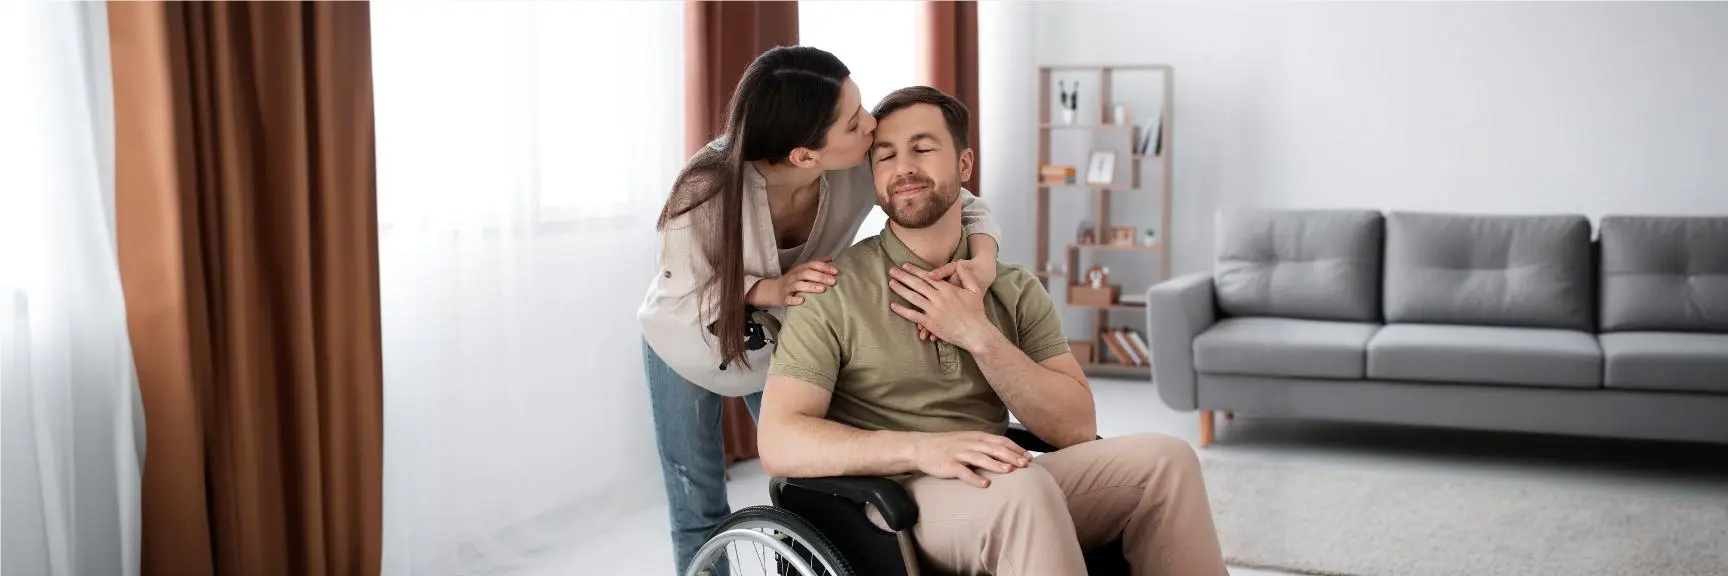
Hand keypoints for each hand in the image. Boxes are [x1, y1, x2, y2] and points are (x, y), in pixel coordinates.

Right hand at [748, 258, 838, 307]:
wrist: (772, 290)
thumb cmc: (793, 280)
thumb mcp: (803, 270)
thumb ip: (817, 264)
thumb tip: (831, 259)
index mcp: (800, 269)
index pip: (812, 265)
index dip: (824, 267)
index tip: (836, 272)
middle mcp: (794, 276)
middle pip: (807, 274)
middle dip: (820, 276)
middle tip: (833, 281)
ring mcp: (788, 287)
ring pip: (799, 285)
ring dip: (810, 286)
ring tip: (822, 289)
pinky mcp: (784, 298)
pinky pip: (788, 299)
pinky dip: (794, 300)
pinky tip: (802, 301)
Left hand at [888, 262, 995, 351]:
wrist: (976, 332)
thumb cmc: (976, 312)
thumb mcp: (975, 290)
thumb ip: (966, 276)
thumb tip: (961, 264)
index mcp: (948, 289)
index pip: (927, 276)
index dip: (915, 270)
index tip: (905, 265)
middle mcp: (939, 298)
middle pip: (917, 284)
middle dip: (903, 276)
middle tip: (892, 270)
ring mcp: (934, 311)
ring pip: (913, 297)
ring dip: (901, 290)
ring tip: (891, 283)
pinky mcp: (931, 323)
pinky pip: (914, 315)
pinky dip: (903, 311)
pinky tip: (893, 306)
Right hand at [911, 431, 1032, 487]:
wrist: (922, 447)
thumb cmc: (948, 446)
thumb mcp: (969, 440)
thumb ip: (986, 446)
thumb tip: (1008, 454)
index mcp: (977, 437)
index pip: (1000, 441)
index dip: (1016, 448)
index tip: (1029, 457)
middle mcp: (970, 443)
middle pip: (994, 449)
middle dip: (1011, 456)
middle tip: (1026, 464)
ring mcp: (959, 454)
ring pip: (980, 458)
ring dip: (996, 464)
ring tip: (1010, 471)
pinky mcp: (949, 465)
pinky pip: (963, 472)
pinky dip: (974, 478)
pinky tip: (985, 485)